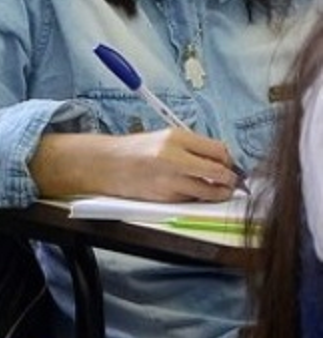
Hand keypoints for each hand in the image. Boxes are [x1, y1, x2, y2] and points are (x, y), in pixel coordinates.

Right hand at [34, 128, 240, 201]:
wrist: (105, 165)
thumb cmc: (135, 150)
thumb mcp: (165, 138)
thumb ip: (192, 147)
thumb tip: (221, 160)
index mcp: (176, 138)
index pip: (219, 150)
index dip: (229, 160)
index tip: (229, 165)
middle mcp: (174, 158)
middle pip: (218, 172)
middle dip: (229, 179)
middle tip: (231, 182)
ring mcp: (169, 179)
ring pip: (209, 191)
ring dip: (218, 193)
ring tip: (219, 191)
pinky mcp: (164, 197)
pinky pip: (191, 199)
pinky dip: (196, 198)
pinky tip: (192, 193)